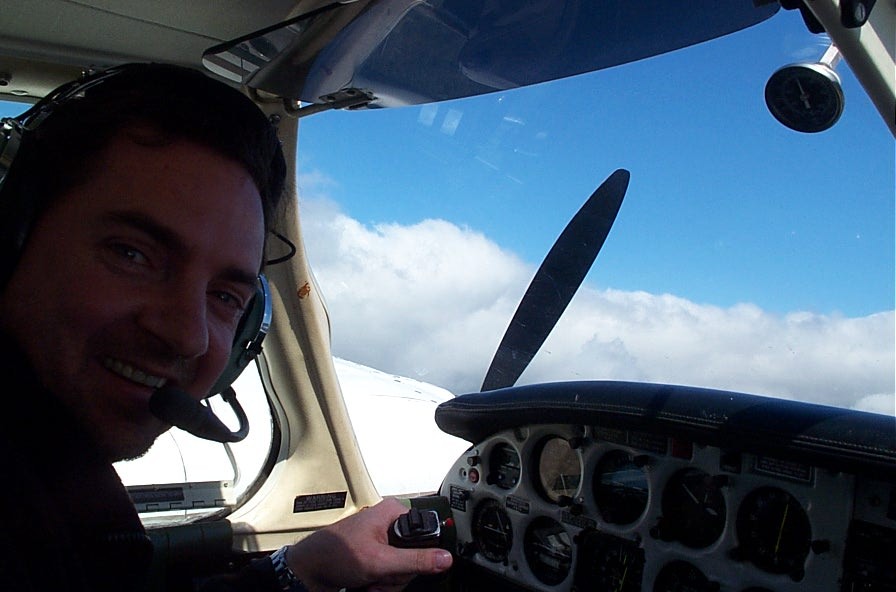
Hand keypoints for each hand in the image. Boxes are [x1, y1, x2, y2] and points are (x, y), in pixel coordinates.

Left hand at [284, 498, 452, 591]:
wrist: (308, 571)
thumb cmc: (333, 553)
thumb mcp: (379, 560)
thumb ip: (414, 560)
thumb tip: (444, 558)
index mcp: (393, 513)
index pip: (427, 534)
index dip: (420, 555)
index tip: (405, 565)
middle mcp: (390, 526)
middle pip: (416, 557)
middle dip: (398, 574)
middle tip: (380, 575)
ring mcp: (384, 544)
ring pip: (405, 571)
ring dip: (388, 583)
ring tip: (370, 580)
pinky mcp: (378, 559)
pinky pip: (392, 577)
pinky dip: (382, 585)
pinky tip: (368, 584)